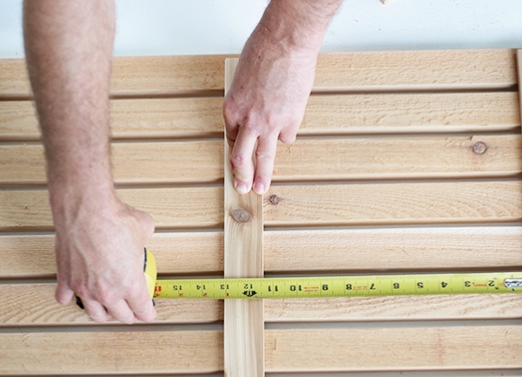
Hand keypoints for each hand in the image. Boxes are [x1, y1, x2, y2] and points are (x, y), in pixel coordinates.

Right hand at [53, 191, 156, 323]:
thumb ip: (145, 238)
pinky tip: (74, 295)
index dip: (148, 313)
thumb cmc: (114, 220)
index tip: (148, 312)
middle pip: (121, 316)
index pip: (143, 310)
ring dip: (104, 314)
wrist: (86, 210)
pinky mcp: (66, 280)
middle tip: (132, 311)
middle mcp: (108, 292)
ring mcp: (85, 288)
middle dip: (129, 316)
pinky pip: (65, 297)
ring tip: (107, 310)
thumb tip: (143, 234)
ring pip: (95, 314)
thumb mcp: (144, 228)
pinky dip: (70, 298)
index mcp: (130, 284)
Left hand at [223, 25, 317, 194]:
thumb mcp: (243, 77)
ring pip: (264, 157)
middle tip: (243, 188)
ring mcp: (270, 125)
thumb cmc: (264, 51)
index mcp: (231, 108)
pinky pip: (288, 138)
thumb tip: (251, 110)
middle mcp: (248, 121)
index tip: (236, 160)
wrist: (287, 43)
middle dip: (241, 176)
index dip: (234, 148)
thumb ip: (245, 100)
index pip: (230, 136)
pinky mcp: (291, 122)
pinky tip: (288, 133)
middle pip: (241, 157)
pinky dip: (287, 137)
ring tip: (262, 189)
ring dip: (262, 176)